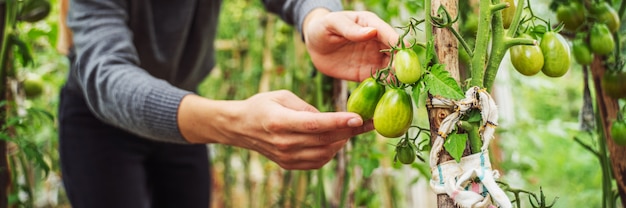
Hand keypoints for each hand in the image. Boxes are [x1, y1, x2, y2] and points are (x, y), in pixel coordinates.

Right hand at [178, 91, 373, 169]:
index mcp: (279, 121)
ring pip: (325, 152)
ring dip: (343, 140)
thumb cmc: (262, 105)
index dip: (338, 122)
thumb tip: (330, 118)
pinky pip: (319, 161)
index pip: (314, 124)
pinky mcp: (289, 165)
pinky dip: (332, 151)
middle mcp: (284, 142)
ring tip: (350, 128)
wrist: (240, 127)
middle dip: (350, 131)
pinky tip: (335, 139)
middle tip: (369, 121)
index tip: (358, 118)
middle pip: (324, 139)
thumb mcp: (283, 96)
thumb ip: (307, 107)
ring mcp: (286, 156)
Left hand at [303, 9, 400, 81]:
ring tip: (400, 87)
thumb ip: (350, 28)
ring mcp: (373, 59)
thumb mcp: (333, 23)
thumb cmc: (323, 27)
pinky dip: (385, 87)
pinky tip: (387, 95)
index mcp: (372, 25)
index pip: (389, 35)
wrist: (314, 44)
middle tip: (405, 76)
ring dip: (396, 78)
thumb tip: (371, 32)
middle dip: (402, 65)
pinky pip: (379, 81)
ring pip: (390, 69)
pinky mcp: (365, 74)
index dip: (398, 45)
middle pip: (395, 54)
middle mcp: (377, 43)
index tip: (406, 55)